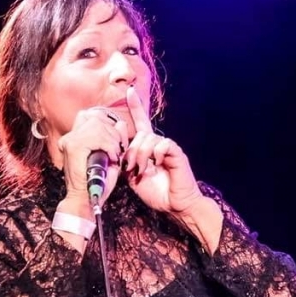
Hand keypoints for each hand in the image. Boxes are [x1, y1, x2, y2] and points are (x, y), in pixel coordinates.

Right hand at [57, 107, 129, 214]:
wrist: (87, 200)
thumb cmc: (98, 181)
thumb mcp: (110, 155)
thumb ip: (114, 138)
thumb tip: (120, 123)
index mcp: (75, 137)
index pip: (93, 116)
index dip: (109, 125)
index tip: (117, 143)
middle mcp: (69, 137)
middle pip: (96, 118)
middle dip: (113, 132)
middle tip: (119, 150)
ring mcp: (70, 141)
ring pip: (98, 125)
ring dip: (112, 140)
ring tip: (114, 156)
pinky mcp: (74, 147)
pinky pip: (98, 137)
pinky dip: (109, 147)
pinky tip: (111, 158)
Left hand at [123, 86, 204, 215]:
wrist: (175, 205)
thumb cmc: (156, 192)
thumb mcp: (133, 177)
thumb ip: (126, 161)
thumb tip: (118, 148)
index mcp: (148, 148)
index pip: (141, 122)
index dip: (135, 107)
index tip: (129, 91)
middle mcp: (158, 144)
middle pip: (140, 134)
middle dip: (132, 150)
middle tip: (132, 168)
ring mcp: (168, 148)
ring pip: (150, 139)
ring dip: (142, 155)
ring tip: (143, 170)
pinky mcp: (177, 153)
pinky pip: (163, 144)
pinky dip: (157, 154)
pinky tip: (157, 165)